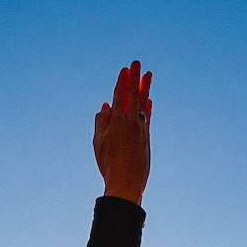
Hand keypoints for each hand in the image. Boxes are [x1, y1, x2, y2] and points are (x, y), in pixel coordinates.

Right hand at [94, 60, 151, 204]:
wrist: (127, 183)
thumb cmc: (108, 164)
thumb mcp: (98, 143)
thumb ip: (101, 122)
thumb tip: (106, 105)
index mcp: (117, 121)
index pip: (119, 96)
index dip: (122, 82)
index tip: (124, 69)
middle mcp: (131, 122)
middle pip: (133, 95)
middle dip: (135, 78)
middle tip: (137, 63)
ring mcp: (141, 129)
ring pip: (143, 104)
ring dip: (145, 88)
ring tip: (148, 75)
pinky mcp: (146, 138)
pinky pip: (148, 118)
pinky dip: (148, 108)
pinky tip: (149, 100)